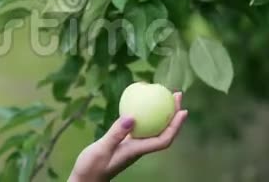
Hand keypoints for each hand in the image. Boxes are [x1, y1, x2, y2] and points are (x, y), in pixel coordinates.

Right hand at [68, 92, 187, 181]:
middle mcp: (137, 148)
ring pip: (152, 128)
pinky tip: (138, 106)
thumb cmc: (92, 167)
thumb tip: (132, 116)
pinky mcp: (123, 143)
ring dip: (161, 114)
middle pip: (162, 131)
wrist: (85, 179)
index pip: (163, 140)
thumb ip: (116, 134)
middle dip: (172, 114)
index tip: (183, 110)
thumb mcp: (102, 149)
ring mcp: (131, 146)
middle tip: (176, 94)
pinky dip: (144, 116)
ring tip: (163, 96)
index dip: (175, 126)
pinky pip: (139, 127)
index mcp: (136, 151)